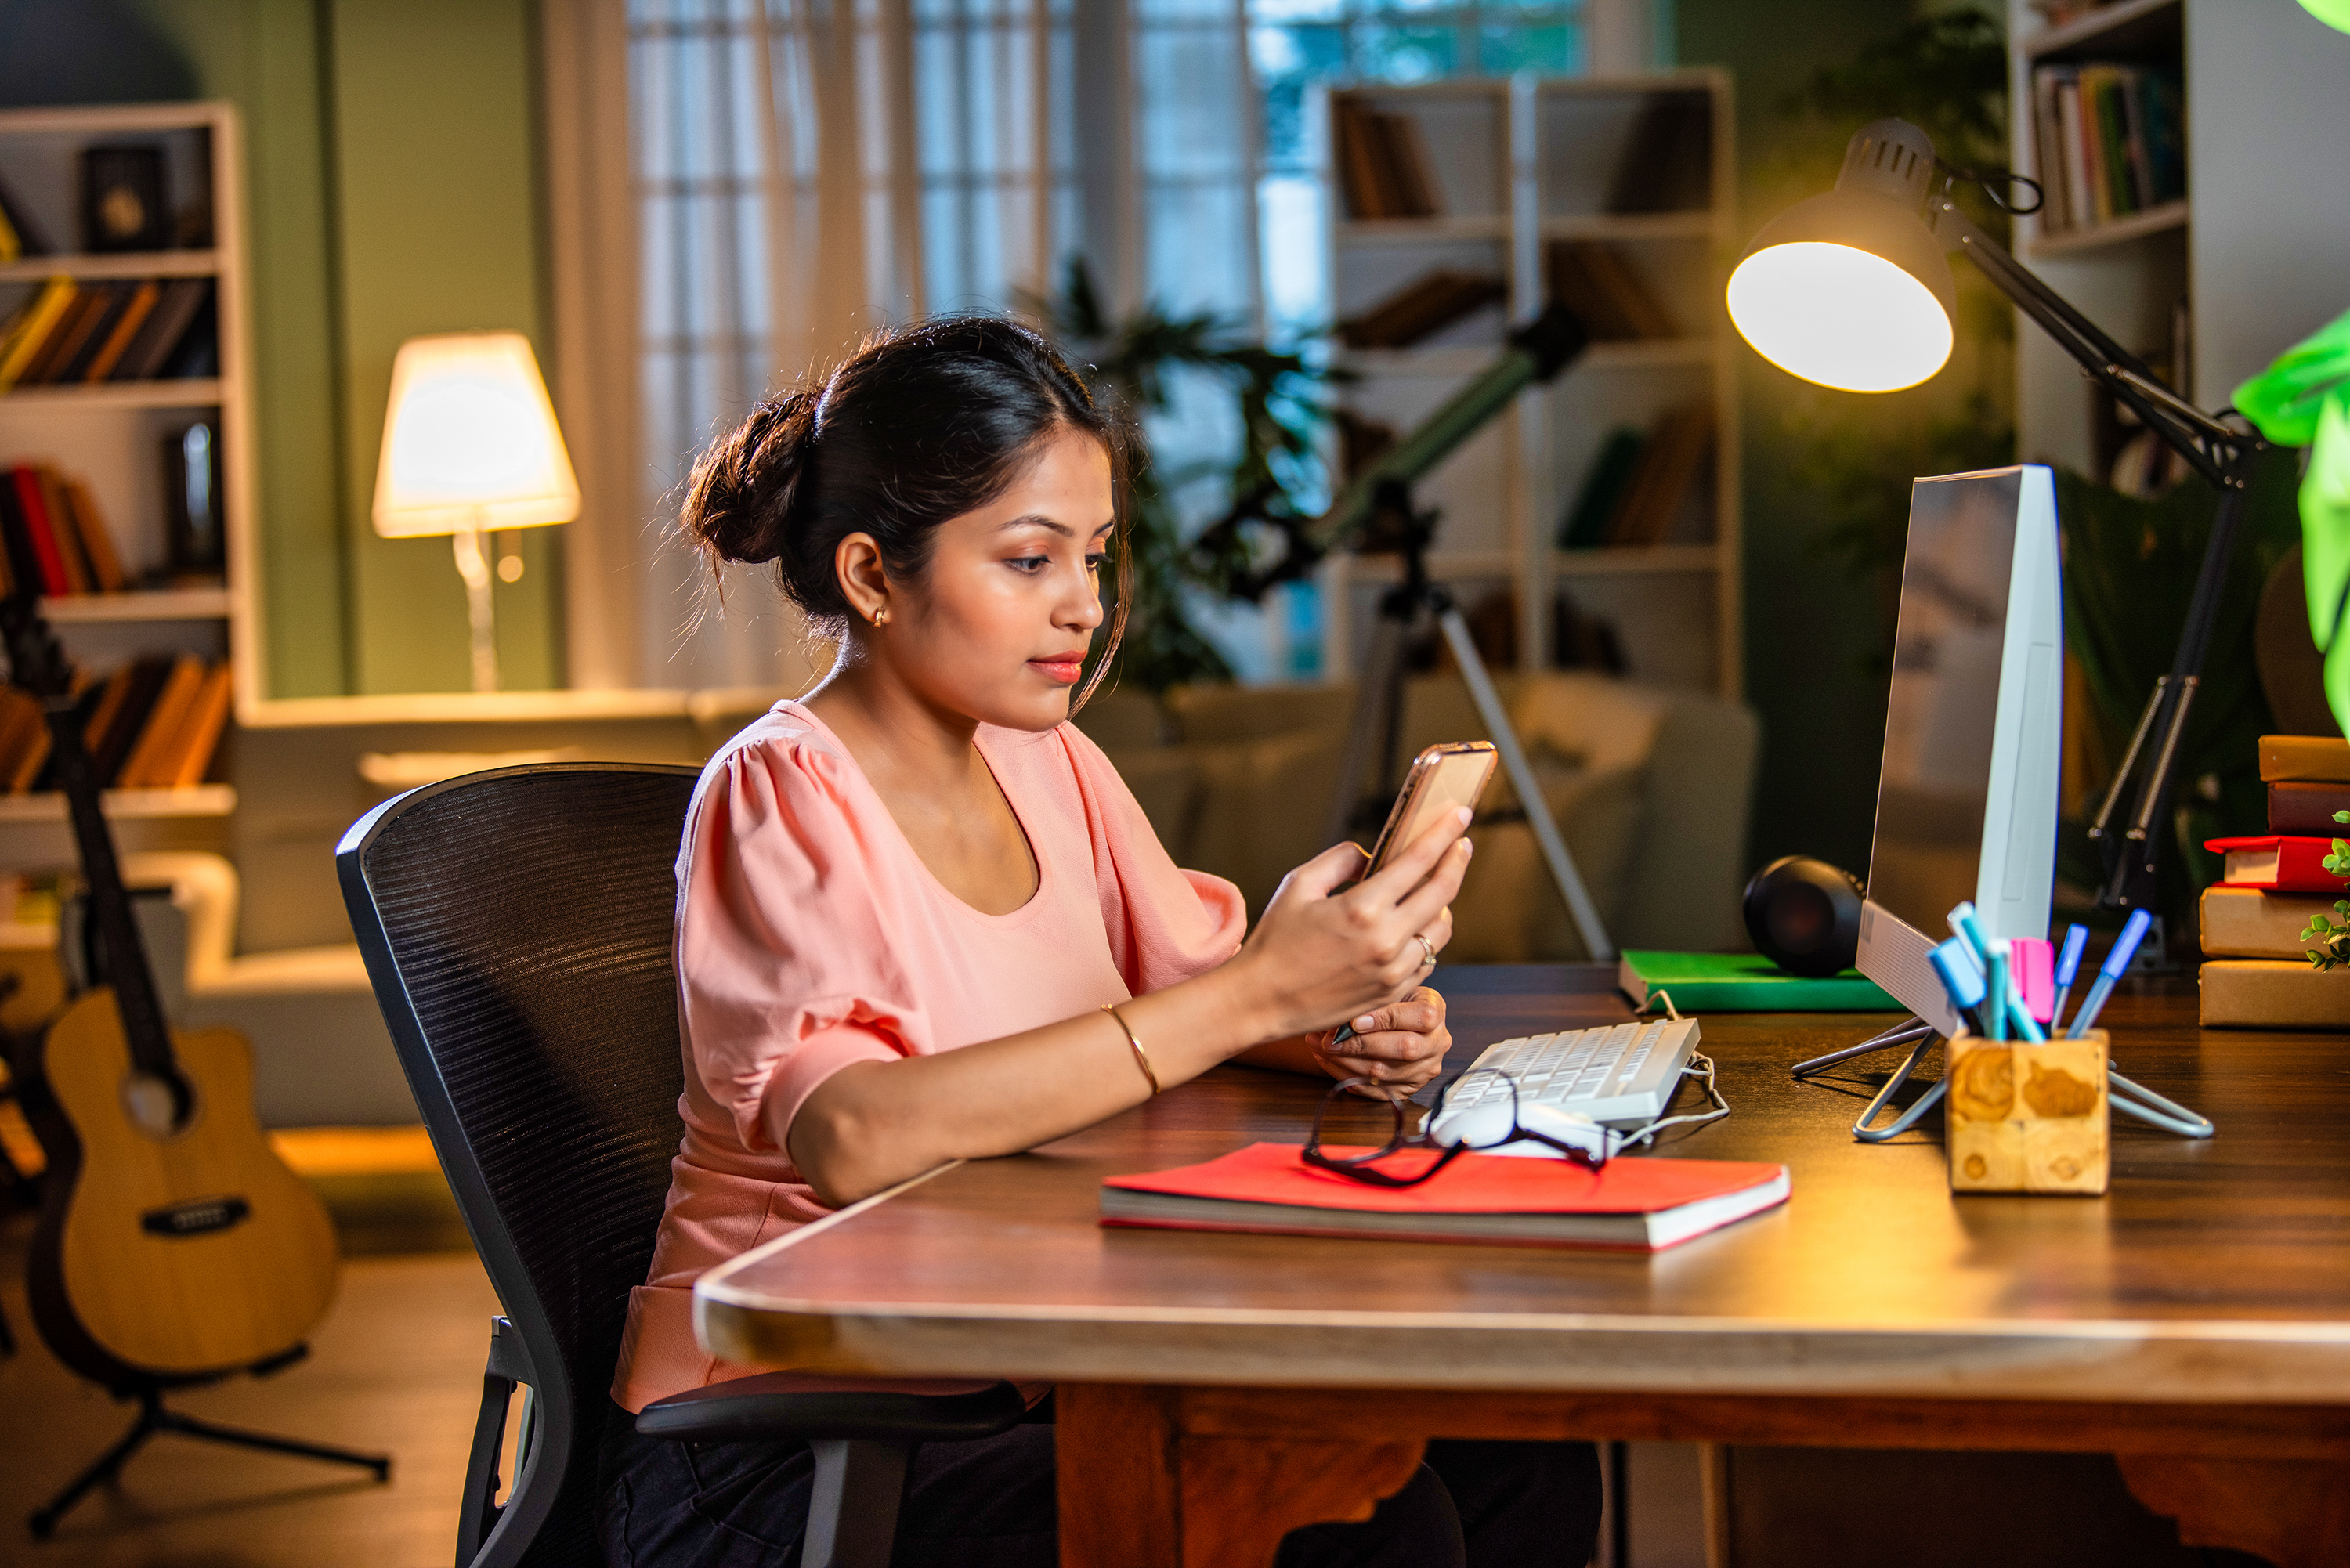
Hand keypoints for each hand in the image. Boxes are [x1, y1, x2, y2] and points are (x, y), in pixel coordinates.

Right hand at [1222, 807, 1469, 1041]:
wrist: (1261, 1001)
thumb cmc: (1274, 941)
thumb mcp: (1299, 885)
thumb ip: (1341, 860)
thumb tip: (1372, 856)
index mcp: (1362, 907)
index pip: (1419, 861)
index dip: (1445, 833)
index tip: (1460, 816)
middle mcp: (1386, 940)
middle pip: (1443, 892)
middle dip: (1457, 861)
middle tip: (1461, 845)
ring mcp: (1393, 971)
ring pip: (1441, 930)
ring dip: (1442, 904)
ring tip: (1432, 890)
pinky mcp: (1393, 992)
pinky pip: (1427, 960)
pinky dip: (1426, 939)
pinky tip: (1415, 928)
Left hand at [1314, 987, 1449, 1098]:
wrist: (1401, 1019)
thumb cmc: (1392, 1000)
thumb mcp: (1391, 988)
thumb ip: (1375, 998)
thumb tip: (1344, 1014)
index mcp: (1436, 1012)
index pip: (1420, 1018)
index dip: (1385, 1020)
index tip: (1353, 1021)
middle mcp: (1436, 1043)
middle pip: (1405, 1049)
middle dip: (1361, 1045)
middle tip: (1329, 1039)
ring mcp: (1424, 1070)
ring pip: (1386, 1073)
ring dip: (1346, 1062)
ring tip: (1320, 1048)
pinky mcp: (1408, 1089)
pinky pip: (1376, 1090)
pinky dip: (1347, 1077)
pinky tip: (1329, 1062)